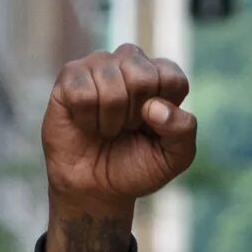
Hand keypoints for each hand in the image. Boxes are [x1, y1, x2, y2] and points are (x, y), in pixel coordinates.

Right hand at [43, 45, 196, 220]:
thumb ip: (182, 130)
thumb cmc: (137, 166)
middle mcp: (130, 63)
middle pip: (143, 76)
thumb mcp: (174, 157)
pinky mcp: (70, 77)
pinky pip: (82, 92)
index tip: (152, 129)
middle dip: (135, 115)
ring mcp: (98, 66)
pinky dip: (87, 119)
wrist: (96, 188)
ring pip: (110, 82)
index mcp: (160, 76)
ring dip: (110, 119)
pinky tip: (86, 123)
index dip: (163, 112)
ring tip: (107, 128)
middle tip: (127, 128)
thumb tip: (154, 107)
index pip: (172, 77)